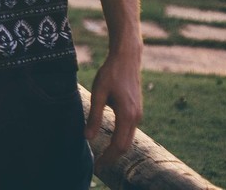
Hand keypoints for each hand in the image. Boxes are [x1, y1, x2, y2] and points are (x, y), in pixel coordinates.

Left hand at [84, 47, 142, 171]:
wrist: (127, 58)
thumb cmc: (110, 73)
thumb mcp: (99, 93)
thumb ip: (94, 116)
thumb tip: (88, 137)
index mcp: (127, 115)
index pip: (118, 145)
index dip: (108, 158)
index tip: (97, 167)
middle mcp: (136, 118)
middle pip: (125, 146)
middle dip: (112, 158)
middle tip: (98, 167)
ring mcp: (138, 114)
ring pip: (128, 139)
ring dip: (116, 150)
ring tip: (103, 158)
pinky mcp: (136, 110)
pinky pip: (129, 131)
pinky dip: (121, 140)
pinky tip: (110, 142)